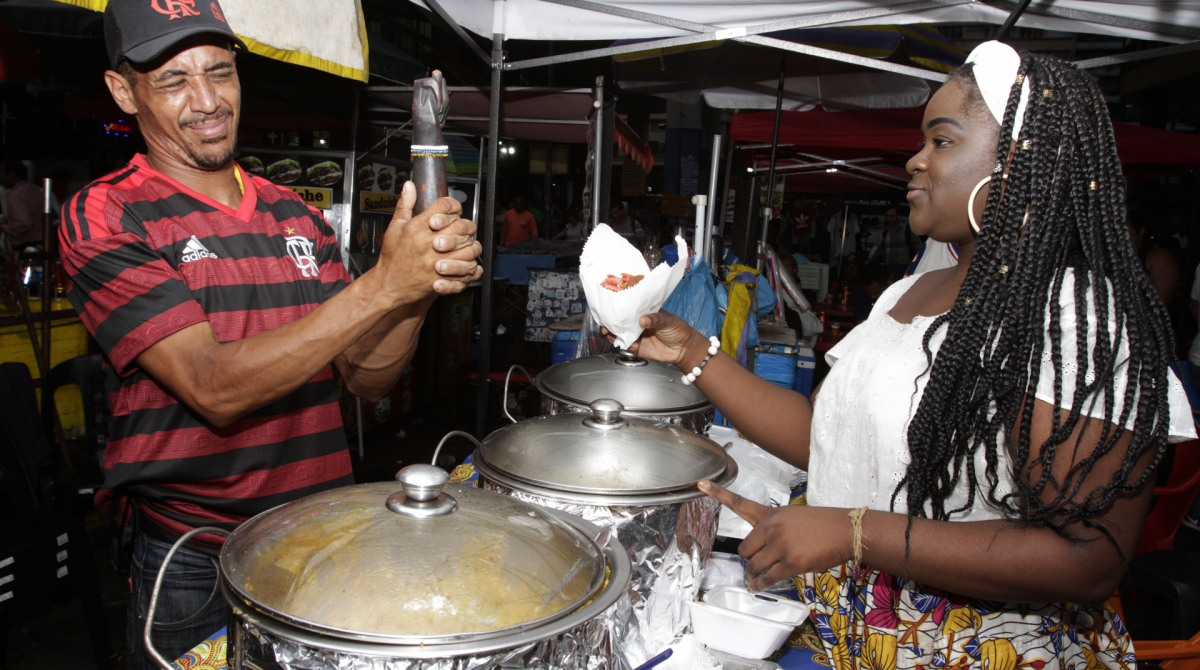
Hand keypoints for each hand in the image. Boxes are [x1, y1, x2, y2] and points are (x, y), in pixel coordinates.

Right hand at [373, 182, 482, 303]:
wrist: (387, 286)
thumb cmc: (391, 258)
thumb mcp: (394, 228)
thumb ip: (404, 205)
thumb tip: (409, 186)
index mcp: (416, 228)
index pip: (443, 207)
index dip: (452, 205)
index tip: (453, 210)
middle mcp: (427, 243)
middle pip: (459, 226)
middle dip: (465, 225)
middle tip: (463, 228)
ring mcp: (435, 262)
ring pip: (467, 248)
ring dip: (471, 245)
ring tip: (467, 244)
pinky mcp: (441, 278)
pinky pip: (465, 270)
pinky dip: (470, 266)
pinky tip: (466, 262)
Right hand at [601, 311, 704, 368]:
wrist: (684, 348)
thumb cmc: (677, 329)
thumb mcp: (667, 320)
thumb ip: (655, 319)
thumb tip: (642, 320)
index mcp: (643, 313)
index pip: (628, 309)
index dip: (618, 309)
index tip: (610, 308)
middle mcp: (636, 324)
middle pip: (619, 322)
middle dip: (610, 322)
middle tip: (606, 324)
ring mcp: (636, 336)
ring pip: (619, 334)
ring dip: (612, 334)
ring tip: (609, 332)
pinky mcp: (636, 348)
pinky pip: (625, 346)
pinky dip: (622, 344)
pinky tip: (625, 342)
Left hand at [699, 480, 853, 591]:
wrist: (844, 530)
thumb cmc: (821, 524)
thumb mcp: (793, 517)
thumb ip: (774, 529)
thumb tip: (762, 555)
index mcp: (771, 514)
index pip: (739, 502)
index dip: (718, 493)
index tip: (701, 484)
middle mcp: (772, 528)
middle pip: (744, 549)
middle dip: (748, 559)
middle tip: (754, 564)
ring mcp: (781, 545)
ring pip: (753, 565)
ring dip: (753, 574)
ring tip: (754, 577)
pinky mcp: (791, 562)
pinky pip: (768, 578)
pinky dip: (760, 585)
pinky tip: (755, 587)